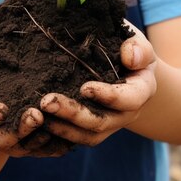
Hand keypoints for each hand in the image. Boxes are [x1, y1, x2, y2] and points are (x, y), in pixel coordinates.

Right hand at [0, 8, 58, 156]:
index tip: (1, 108)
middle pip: (1, 141)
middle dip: (19, 130)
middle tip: (37, 115)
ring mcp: (11, 143)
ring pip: (26, 147)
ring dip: (41, 137)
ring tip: (57, 119)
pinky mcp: (31, 145)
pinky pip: (44, 149)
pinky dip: (57, 143)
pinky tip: (72, 129)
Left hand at [39, 21, 156, 146]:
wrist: (123, 63)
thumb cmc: (127, 46)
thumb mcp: (136, 41)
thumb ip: (138, 48)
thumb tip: (130, 58)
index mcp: (141, 90)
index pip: (129, 99)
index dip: (109, 96)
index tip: (85, 88)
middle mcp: (126, 113)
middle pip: (102, 122)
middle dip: (74, 114)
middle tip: (47, 102)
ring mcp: (110, 124)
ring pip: (88, 136)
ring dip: (63, 127)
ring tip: (39, 115)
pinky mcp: (92, 129)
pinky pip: (76, 138)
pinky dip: (59, 135)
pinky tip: (40, 125)